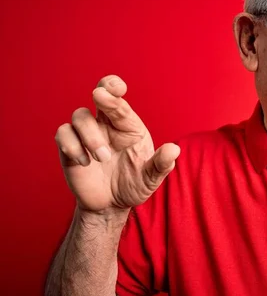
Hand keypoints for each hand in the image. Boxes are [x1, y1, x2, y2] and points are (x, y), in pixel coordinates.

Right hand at [55, 75, 179, 213]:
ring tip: (102, 158)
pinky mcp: (69, 147)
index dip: (117, 91)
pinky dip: (72, 145)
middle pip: (100, 94)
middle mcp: (107, 125)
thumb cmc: (133, 185)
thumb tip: (174, 150)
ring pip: (80, 116)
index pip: (122, 103)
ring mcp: (86, 135)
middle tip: (100, 95)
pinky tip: (84, 162)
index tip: (118, 89)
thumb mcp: (150, 178)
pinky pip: (63, 133)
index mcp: (129, 126)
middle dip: (102, 90)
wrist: (110, 205)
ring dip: (91, 136)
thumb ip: (161, 165)